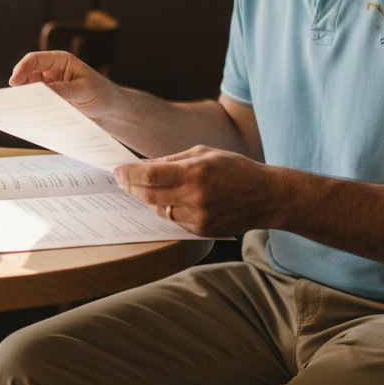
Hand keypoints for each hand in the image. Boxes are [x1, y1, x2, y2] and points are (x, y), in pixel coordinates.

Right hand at [9, 51, 122, 122]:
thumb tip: (41, 92)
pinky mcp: (51, 101)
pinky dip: (31, 109)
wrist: (111, 111)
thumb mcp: (84, 91)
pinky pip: (36, 103)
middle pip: (27, 75)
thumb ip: (63, 90)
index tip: (14, 83)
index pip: (35, 60)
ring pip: (29, 90)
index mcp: (60, 61)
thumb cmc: (102, 94)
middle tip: (13, 100)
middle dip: (19, 86)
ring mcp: (50, 87)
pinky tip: (30, 118)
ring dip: (24, 99)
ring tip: (21, 111)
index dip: (21, 69)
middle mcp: (52, 72)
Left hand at [113, 145, 271, 236]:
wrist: (266, 196)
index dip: (129, 173)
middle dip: (132, 187)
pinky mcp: (202, 231)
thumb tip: (144, 165)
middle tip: (122, 180)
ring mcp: (198, 217)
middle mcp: (195, 196)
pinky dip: (169, 210)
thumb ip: (173, 160)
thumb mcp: (204, 153)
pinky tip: (174, 200)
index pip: (150, 174)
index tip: (117, 170)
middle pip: (149, 196)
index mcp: (195, 172)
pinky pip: (175, 221)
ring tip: (148, 188)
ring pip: (160, 210)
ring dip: (150, 199)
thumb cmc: (235, 169)